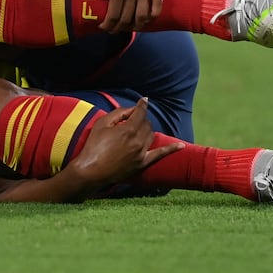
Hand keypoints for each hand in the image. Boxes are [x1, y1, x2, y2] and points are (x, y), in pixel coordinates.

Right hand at [67, 98, 182, 184]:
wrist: (90, 171)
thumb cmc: (93, 146)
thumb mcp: (102, 124)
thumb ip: (118, 113)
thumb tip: (132, 109)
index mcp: (128, 129)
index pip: (140, 112)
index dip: (141, 105)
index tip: (144, 100)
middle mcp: (137, 140)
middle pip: (146, 124)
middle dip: (140, 119)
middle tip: (130, 120)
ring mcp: (141, 153)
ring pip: (151, 135)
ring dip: (146, 130)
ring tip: (137, 130)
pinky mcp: (142, 163)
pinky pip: (161, 155)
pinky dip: (172, 149)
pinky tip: (181, 146)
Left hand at [77, 0, 162, 32]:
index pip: (115, 15)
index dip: (108, 25)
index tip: (103, 28)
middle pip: (128, 18)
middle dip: (119, 28)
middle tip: (112, 29)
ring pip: (143, 15)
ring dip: (135, 25)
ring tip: (126, 27)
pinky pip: (157, 3)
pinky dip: (152, 16)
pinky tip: (142, 21)